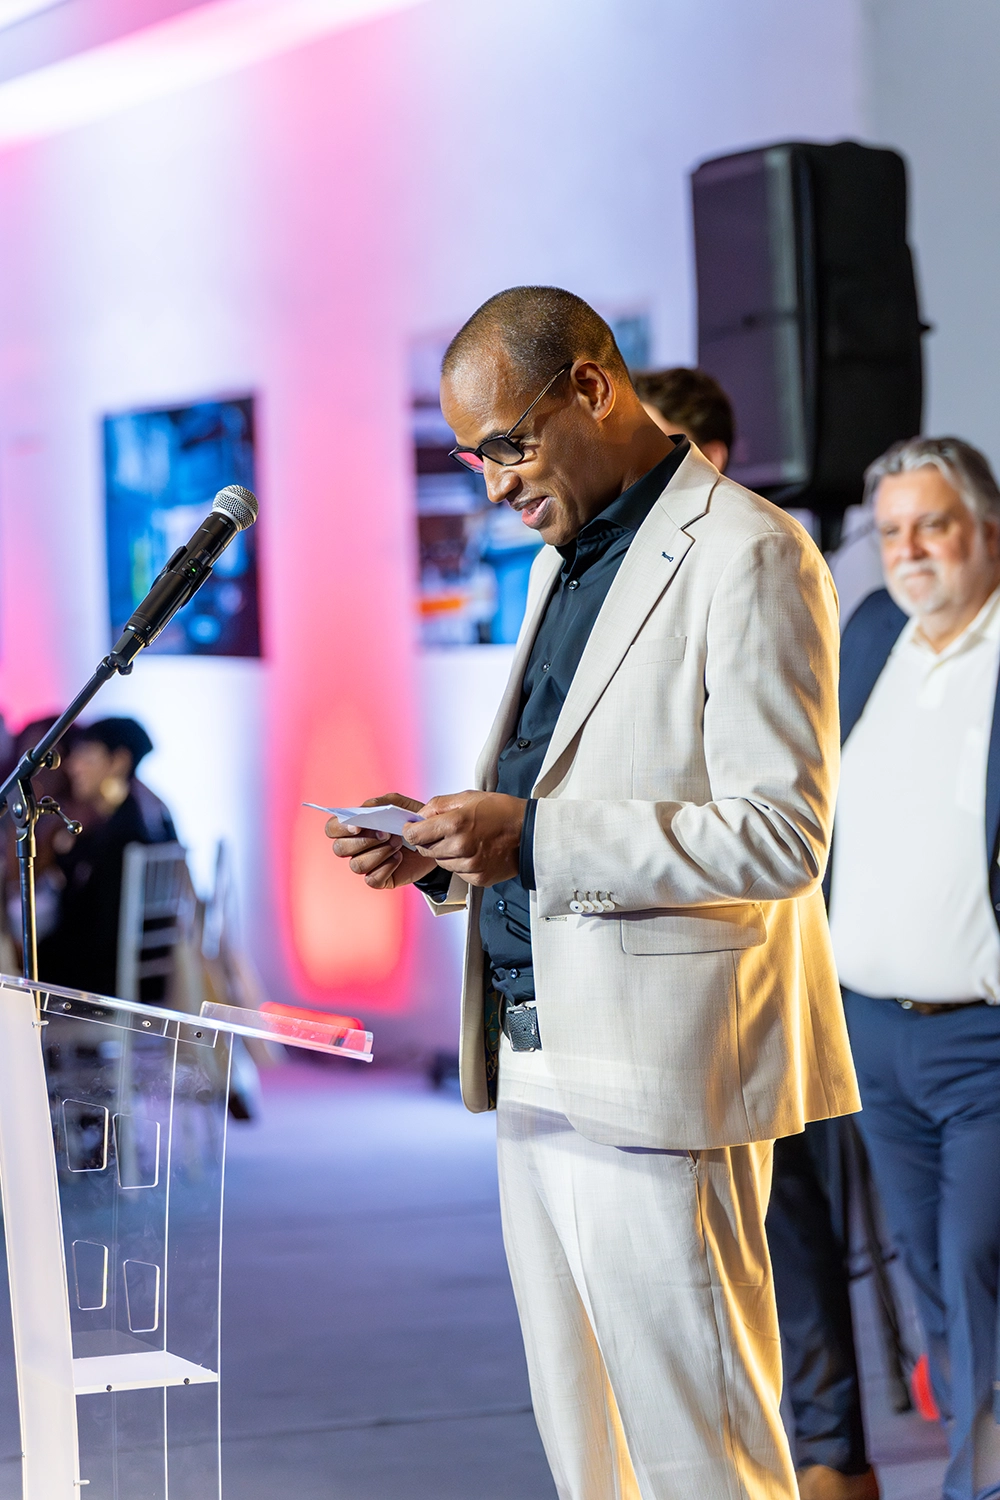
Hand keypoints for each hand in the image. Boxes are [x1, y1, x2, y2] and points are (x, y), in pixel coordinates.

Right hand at [325, 793, 436, 889]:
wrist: (432, 839)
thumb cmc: (410, 820)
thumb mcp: (399, 804)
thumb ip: (380, 803)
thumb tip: (365, 809)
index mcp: (353, 826)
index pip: (332, 829)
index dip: (340, 828)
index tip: (358, 826)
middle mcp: (354, 847)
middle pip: (340, 848)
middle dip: (363, 841)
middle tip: (386, 833)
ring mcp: (366, 864)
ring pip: (356, 865)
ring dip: (378, 853)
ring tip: (397, 843)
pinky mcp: (379, 879)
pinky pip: (372, 879)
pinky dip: (386, 867)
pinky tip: (399, 857)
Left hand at [404, 791, 525, 887]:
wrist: (530, 832)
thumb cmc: (502, 812)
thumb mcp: (467, 797)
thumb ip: (438, 805)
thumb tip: (419, 815)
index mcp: (455, 823)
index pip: (414, 835)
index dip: (411, 831)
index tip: (413, 828)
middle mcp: (460, 846)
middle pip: (425, 851)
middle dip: (429, 841)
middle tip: (444, 831)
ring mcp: (469, 865)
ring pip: (441, 863)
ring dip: (445, 853)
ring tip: (464, 840)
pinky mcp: (477, 878)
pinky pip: (457, 873)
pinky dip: (460, 863)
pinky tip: (474, 851)